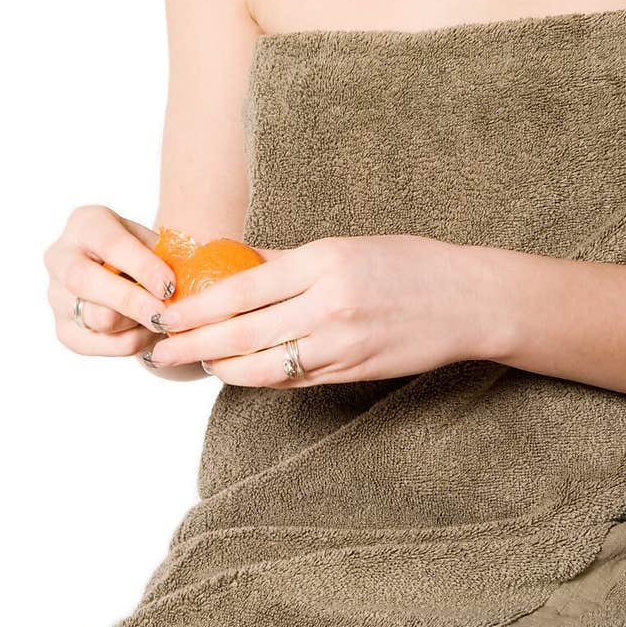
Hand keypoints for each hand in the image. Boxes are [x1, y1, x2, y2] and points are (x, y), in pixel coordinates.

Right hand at [44, 204, 175, 357]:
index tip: (169, 285)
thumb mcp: (153, 242)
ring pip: (94, 317)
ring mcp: (56, 296)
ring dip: (135, 322)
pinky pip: (100, 344)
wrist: (123, 273)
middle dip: (130, 300)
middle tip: (164, 313)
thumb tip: (184, 281)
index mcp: (85, 223)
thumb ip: (163, 257)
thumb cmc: (142, 252)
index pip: (110, 245)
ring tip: (162, 318)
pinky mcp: (64, 330)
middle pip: (84, 281)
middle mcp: (60, 257)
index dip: (141, 266)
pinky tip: (148, 331)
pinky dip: (130, 341)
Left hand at [142, 234, 477, 386]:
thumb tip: (232, 263)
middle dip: (192, 344)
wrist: (468, 300)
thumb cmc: (408, 263)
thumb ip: (287, 260)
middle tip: (158, 351)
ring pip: (262, 366)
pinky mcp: (352, 372)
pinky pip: (293, 380)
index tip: (165, 314)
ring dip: (221, 368)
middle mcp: (327, 306)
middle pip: (241, 333)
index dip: (196, 307)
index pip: (241, 289)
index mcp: (322, 264)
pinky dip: (260, 379)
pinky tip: (239, 373)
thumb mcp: (345, 246)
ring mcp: (340, 344)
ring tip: (193, 363)